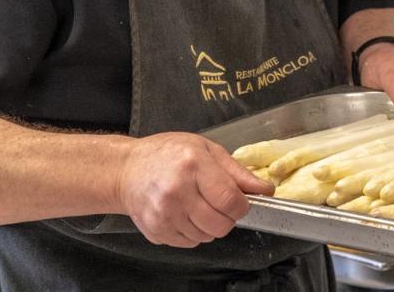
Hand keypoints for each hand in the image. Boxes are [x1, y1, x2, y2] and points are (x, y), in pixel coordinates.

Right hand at [116, 132, 271, 247]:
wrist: (127, 170)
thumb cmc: (167, 154)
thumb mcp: (206, 149)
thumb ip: (237, 172)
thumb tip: (265, 190)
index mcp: (193, 165)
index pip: (230, 200)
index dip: (242, 205)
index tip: (240, 201)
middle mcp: (177, 191)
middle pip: (221, 224)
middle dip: (228, 217)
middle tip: (219, 203)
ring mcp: (164, 214)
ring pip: (207, 237)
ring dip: (210, 225)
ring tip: (199, 204)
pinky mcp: (156, 231)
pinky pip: (190, 243)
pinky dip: (194, 232)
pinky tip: (185, 213)